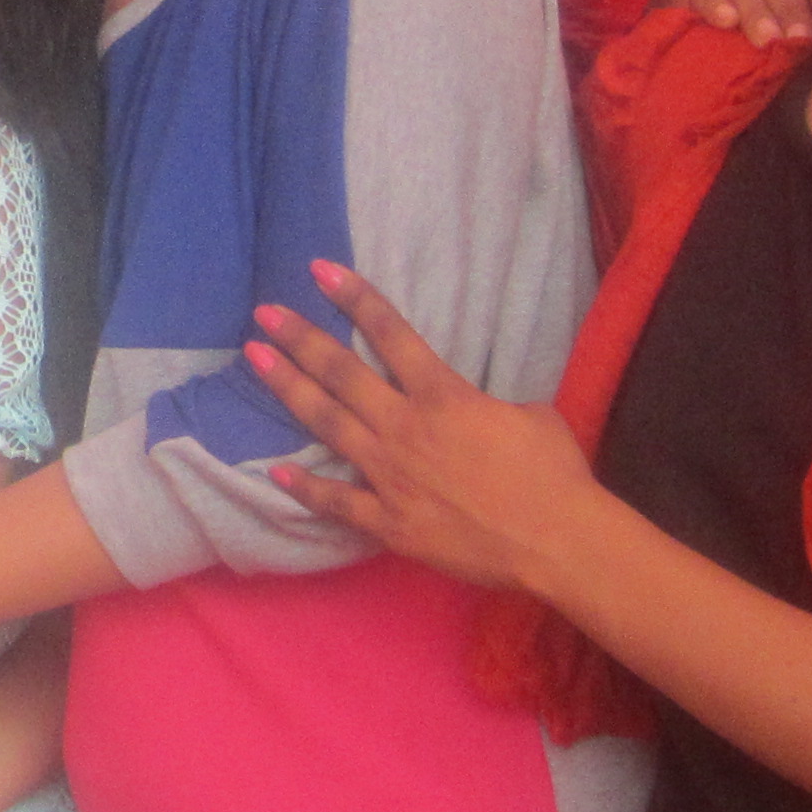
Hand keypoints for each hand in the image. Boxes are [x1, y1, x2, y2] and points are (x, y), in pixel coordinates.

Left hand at [244, 264, 606, 597]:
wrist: (556, 541)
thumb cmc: (553, 474)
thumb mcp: (532, 416)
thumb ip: (489, 404)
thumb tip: (481, 408)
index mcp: (443, 396)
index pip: (391, 334)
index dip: (355, 297)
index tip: (319, 271)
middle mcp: (406, 428)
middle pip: (342, 373)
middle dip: (301, 339)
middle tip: (264, 313)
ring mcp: (390, 475)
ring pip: (328, 424)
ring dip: (288, 389)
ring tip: (254, 359)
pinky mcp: (388, 522)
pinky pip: (337, 502)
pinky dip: (306, 487)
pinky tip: (277, 472)